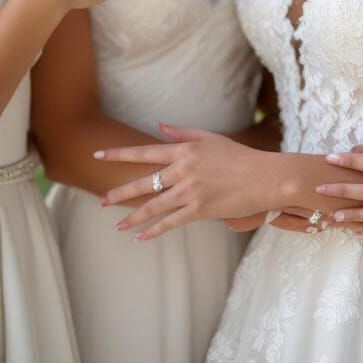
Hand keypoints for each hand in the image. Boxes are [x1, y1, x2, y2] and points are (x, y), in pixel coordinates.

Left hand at [96, 125, 280, 239]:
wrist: (263, 177)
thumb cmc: (238, 156)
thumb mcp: (210, 138)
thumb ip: (182, 133)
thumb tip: (159, 126)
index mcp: (183, 150)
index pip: (144, 152)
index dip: (119, 154)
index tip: (98, 155)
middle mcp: (182, 169)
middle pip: (143, 182)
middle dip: (120, 192)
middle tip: (102, 200)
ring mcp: (190, 191)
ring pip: (154, 206)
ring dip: (133, 217)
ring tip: (118, 225)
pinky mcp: (199, 210)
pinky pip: (170, 222)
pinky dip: (154, 230)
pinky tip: (141, 237)